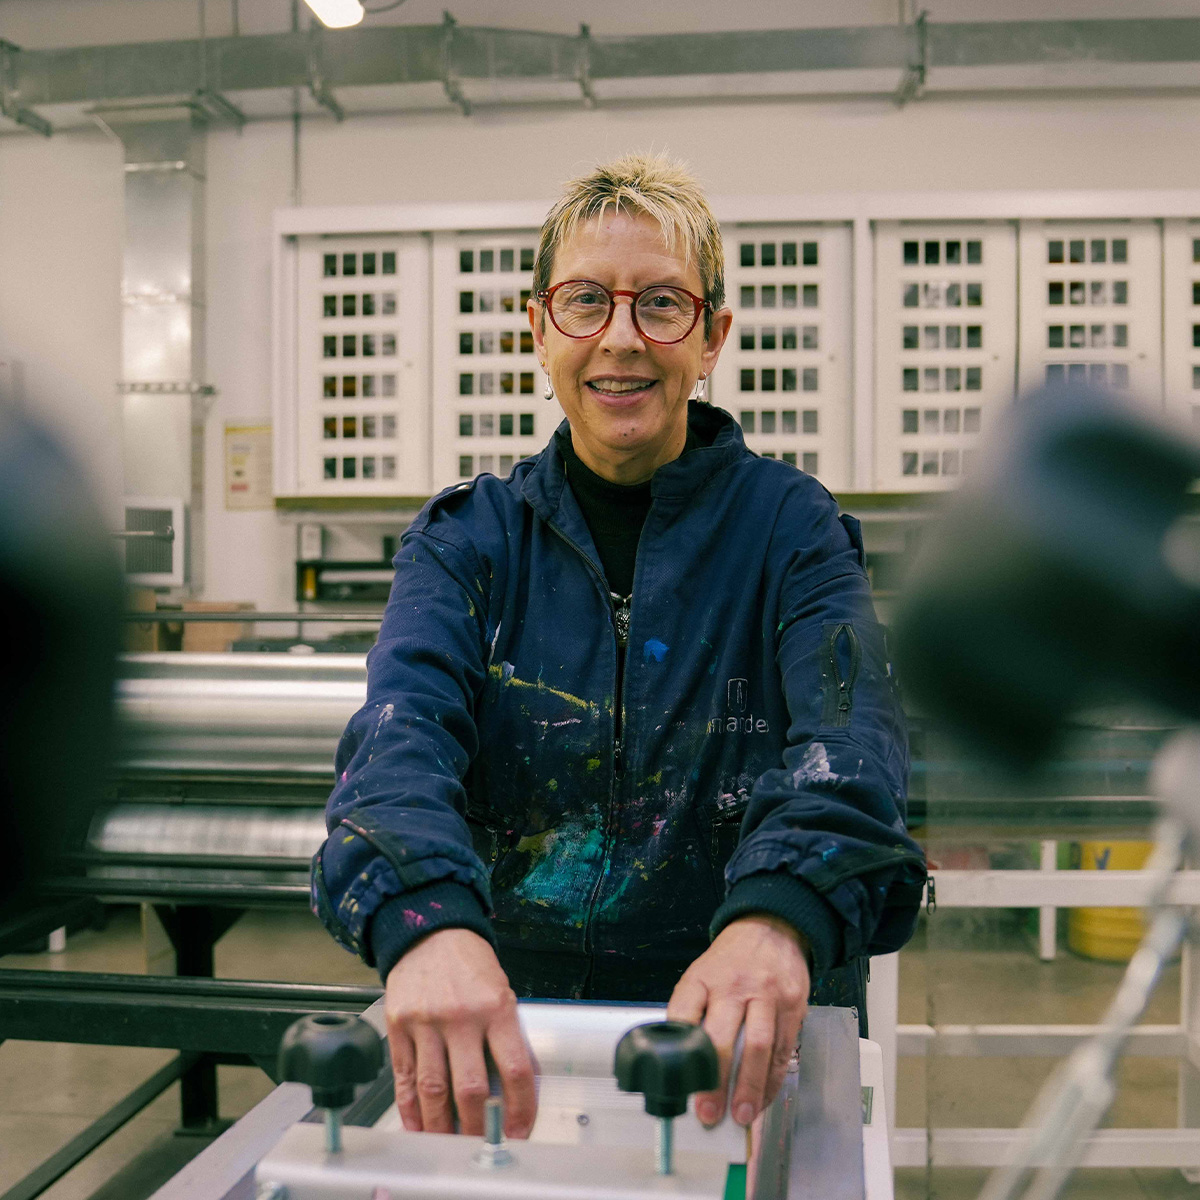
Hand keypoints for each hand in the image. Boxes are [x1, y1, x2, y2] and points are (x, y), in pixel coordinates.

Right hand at [383, 928, 535, 1137]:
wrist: (430, 931)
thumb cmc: (471, 965)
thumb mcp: (501, 992)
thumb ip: (508, 1037)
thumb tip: (517, 1090)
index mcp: (497, 1007)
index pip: (516, 1069)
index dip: (520, 1108)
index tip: (518, 1131)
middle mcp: (461, 1016)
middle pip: (470, 1089)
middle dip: (478, 1128)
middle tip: (481, 1145)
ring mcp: (426, 1022)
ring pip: (433, 1091)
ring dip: (442, 1127)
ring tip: (449, 1144)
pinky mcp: (398, 1026)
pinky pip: (404, 1078)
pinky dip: (410, 1110)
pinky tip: (418, 1126)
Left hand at [667, 915, 809, 1127]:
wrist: (772, 928)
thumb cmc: (731, 961)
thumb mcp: (702, 973)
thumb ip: (691, 1011)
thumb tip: (678, 1063)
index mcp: (702, 977)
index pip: (682, 1012)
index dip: (677, 1050)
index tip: (675, 1083)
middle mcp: (734, 985)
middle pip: (722, 1036)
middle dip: (715, 1081)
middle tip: (708, 1113)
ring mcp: (767, 994)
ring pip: (759, 1046)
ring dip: (750, 1087)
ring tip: (741, 1115)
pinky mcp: (793, 1005)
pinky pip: (784, 1050)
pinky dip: (773, 1080)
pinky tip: (764, 1098)